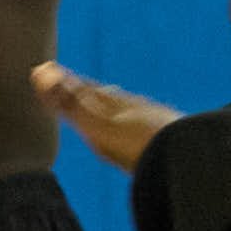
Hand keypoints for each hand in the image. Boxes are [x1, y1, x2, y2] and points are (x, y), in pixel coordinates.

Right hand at [33, 58, 183, 170]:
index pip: (84, 89)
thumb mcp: (97, 125)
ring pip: (130, 107)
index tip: (49, 70)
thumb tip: (41, 73)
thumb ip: (70, 103)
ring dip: (116, 104)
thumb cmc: (139, 144)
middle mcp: (135, 107)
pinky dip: (139, 119)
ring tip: (108, 101)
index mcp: (114, 104)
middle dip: (90, 90)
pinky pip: (150, 121)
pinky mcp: (174, 137)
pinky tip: (145, 126)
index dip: (66, 81)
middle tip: (76, 83)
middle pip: (107, 95)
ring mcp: (157, 120)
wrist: (190, 159)